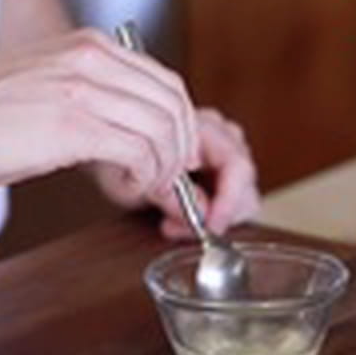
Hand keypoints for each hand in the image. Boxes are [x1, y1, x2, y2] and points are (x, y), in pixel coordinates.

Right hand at [0, 29, 197, 203]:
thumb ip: (98, 89)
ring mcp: (86, 90)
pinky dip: (144, 175)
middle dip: (182, 145)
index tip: (179, 148)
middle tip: (172, 173)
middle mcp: (94, 60)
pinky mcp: (75, 125)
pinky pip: (139, 152)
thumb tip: (139, 123)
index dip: (183, 121)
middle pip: (173, 103)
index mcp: (92, 47)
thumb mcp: (53, 80)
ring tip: (148, 183)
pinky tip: (126, 184)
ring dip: (164, 166)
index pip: (166, 81)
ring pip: (162, 129)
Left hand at [94, 107, 260, 236]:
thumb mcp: (133, 184)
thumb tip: (202, 213)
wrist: (110, 152)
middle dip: (219, 212)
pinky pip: (237, 198)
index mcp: (203, 126)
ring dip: (215, 215)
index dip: (228, 201)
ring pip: (245, 192)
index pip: (236, 165)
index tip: (211, 226)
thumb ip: (171, 198)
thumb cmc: (117, 160)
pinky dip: (215, 214)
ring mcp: (228, 150)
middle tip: (184, 228)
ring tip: (176, 223)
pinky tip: (184, 217)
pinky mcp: (226, 170)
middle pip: (245, 180)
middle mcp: (222, 133)